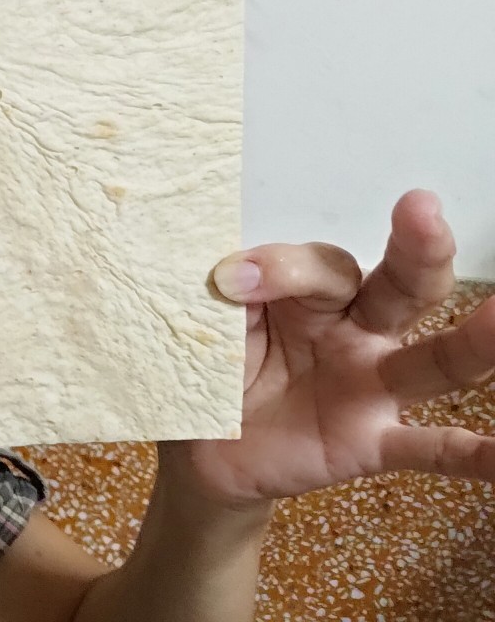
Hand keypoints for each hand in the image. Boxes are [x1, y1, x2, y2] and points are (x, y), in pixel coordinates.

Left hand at [182, 189, 494, 505]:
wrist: (200, 446)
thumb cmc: (213, 367)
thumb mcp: (209, 323)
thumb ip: (226, 297)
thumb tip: (230, 276)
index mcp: (313, 292)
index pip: (323, 266)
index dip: (281, 268)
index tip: (229, 280)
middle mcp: (357, 330)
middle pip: (400, 286)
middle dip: (417, 249)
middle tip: (422, 211)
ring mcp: (372, 385)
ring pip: (436, 359)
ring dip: (475, 341)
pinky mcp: (371, 442)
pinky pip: (432, 449)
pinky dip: (475, 455)